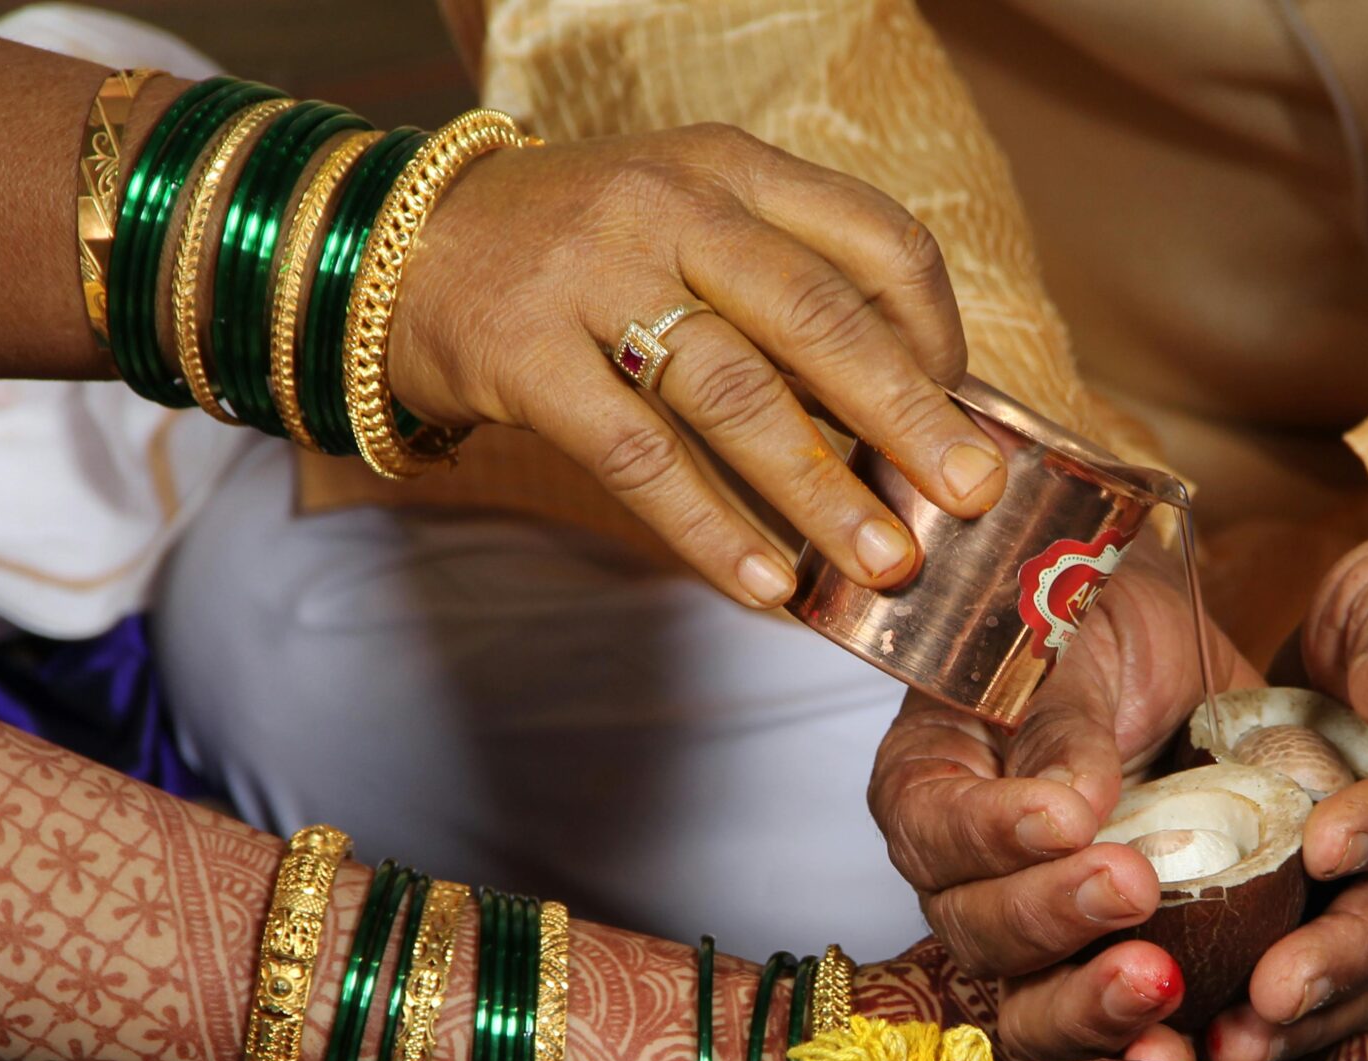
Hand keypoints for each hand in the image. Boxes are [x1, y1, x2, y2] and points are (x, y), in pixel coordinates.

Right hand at [386, 125, 1010, 607]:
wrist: (398, 244)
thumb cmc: (578, 253)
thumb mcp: (688, 222)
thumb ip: (787, 288)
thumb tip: (910, 410)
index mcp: (730, 171)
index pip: (873, 239)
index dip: (932, 329)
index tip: (960, 406)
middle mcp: (670, 209)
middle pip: (818, 317)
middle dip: (908, 415)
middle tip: (970, 493)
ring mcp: (592, 277)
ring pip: (736, 392)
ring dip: (821, 490)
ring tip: (882, 561)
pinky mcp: (526, 354)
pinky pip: (641, 457)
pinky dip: (712, 528)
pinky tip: (767, 582)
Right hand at [869, 557, 1260, 1060]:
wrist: (1179, 656)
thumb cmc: (1104, 622)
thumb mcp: (1083, 636)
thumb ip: (1065, 721)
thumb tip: (1068, 805)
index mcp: (934, 780)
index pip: (931, 825)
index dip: (988, 833)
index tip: (1062, 818)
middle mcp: (970, 875)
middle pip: (974, 929)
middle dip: (1050, 918)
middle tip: (1131, 885)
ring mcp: (1038, 937)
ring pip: (1028, 1005)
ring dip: (1089, 1007)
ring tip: (1159, 984)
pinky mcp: (1108, 970)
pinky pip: (1110, 1033)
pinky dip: (1144, 1046)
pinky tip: (1188, 1046)